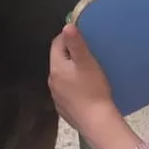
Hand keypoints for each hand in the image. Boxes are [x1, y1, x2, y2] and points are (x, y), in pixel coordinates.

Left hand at [49, 25, 143, 148]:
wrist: (96, 122)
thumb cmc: (93, 89)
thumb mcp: (86, 62)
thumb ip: (76, 43)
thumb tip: (67, 26)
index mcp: (56, 68)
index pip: (57, 44)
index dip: (67, 37)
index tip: (81, 35)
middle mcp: (52, 81)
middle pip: (58, 60)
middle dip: (69, 53)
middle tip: (86, 51)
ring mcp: (57, 97)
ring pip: (62, 76)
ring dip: (71, 70)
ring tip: (86, 69)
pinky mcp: (63, 109)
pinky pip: (66, 91)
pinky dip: (73, 86)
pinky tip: (84, 89)